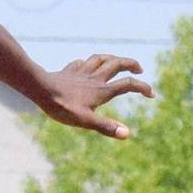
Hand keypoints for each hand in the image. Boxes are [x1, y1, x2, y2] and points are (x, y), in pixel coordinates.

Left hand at [39, 55, 153, 137]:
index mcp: (102, 90)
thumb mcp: (85, 121)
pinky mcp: (68, 71)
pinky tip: (85, 65)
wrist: (40, 89)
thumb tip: (127, 134)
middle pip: (117, 64)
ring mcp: (81, 72)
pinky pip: (80, 63)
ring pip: (101, 58)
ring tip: (116, 61)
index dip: (143, 88)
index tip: (151, 94)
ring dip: (112, 58)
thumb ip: (106, 127)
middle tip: (139, 69)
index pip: (128, 85)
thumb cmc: (62, 107)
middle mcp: (94, 78)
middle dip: (131, 64)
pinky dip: (87, 62)